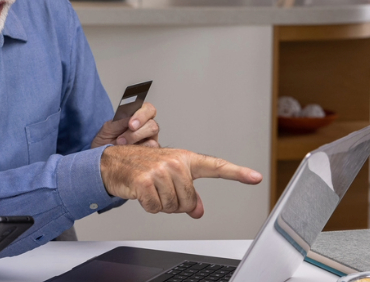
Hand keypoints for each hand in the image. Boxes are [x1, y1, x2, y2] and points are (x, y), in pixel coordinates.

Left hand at [91, 102, 158, 147]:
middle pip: (152, 124)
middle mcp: (147, 126)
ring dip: (135, 141)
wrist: (102, 156)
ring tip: (121, 145)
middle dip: (136, 133)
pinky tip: (129, 152)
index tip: (130, 125)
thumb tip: (130, 118)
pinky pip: (152, 150)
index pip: (148, 109)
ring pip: (152, 138)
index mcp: (138, 115)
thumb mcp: (108, 128)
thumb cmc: (106, 140)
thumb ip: (120, 121)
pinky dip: (139, 151)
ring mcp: (150, 139)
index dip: (142, 115)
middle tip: (121, 139)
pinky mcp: (151, 152)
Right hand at [99, 146, 262, 217]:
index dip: (238, 173)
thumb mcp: (169, 178)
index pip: (216, 167)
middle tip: (162, 191)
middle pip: (189, 201)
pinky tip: (142, 193)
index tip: (256, 177)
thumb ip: (188, 193)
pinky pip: (155, 208)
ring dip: (161, 205)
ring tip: (151, 190)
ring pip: (173, 207)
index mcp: (186, 159)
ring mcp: (160, 171)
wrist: (114, 162)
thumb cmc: (143, 168)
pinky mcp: (145, 181)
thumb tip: (198, 210)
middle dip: (176, 204)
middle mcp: (175, 163)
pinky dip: (148, 206)